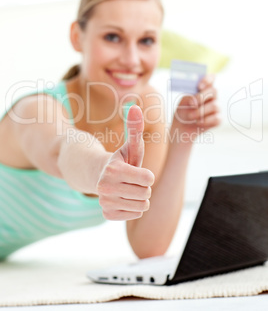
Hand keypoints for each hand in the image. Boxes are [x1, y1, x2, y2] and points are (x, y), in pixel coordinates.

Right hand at [97, 105, 154, 220]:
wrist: (100, 176)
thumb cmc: (122, 159)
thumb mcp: (130, 145)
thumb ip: (134, 128)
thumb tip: (135, 107)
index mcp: (113, 169)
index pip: (149, 179)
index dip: (147, 174)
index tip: (137, 170)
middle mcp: (105, 187)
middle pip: (146, 194)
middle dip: (143, 186)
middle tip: (132, 180)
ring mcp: (105, 202)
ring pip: (142, 206)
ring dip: (139, 198)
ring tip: (128, 189)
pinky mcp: (106, 214)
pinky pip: (134, 215)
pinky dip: (132, 208)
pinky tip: (123, 198)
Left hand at [173, 74, 220, 136]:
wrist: (182, 126)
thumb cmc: (184, 110)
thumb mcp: (183, 102)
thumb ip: (189, 98)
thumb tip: (194, 100)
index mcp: (204, 88)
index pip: (211, 78)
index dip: (208, 79)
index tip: (199, 86)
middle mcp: (212, 96)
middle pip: (214, 91)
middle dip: (202, 97)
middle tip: (192, 104)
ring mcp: (217, 107)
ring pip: (215, 105)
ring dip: (200, 111)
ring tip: (190, 116)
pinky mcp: (218, 119)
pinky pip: (216, 118)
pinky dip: (205, 121)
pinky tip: (198, 122)